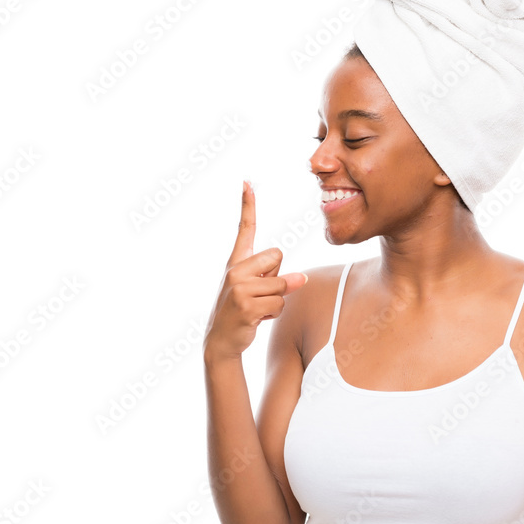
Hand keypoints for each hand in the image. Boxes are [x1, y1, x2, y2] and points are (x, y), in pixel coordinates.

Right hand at [203, 181, 307, 362]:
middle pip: (278, 256)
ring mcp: (238, 287)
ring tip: (258, 309)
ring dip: (277, 300)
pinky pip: (279, 302)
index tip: (247, 182)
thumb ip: (279, 278)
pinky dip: (274, 313)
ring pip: (282, 284)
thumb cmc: (244, 312)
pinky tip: (257, 319)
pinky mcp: (246, 305)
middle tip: (259, 294)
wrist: (221, 341)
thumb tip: (302, 279)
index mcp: (236, 262)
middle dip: (278, 277)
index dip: (247, 205)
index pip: (245, 229)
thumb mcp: (258, 290)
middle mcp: (235, 270)